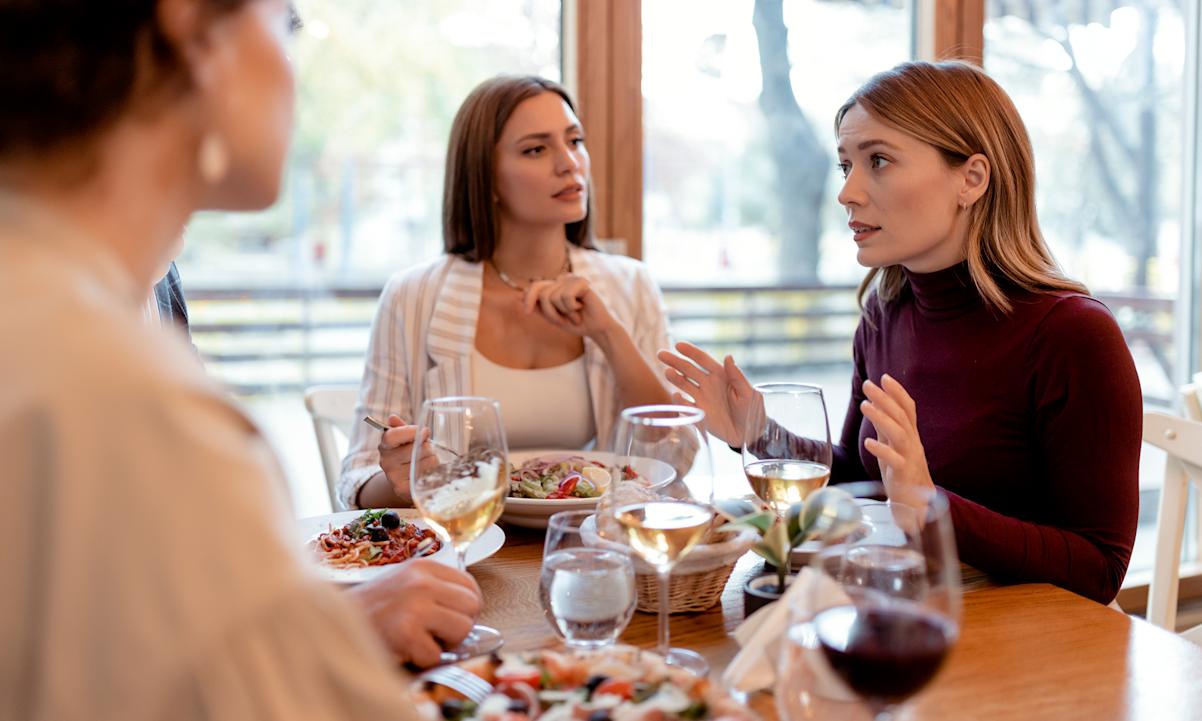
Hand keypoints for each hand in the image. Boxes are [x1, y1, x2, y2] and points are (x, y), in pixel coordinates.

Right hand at [348, 559, 483, 667]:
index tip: (451, 616)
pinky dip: (421, 659)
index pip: (470, 586)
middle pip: (472, 607)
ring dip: (442, 643)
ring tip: (418, 638)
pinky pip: (436, 654)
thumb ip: (436, 588)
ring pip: (462, 630)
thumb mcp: (405, 582)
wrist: (333, 623)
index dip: (465, 607)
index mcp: (424, 567)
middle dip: (458, 625)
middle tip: (434, 631)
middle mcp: (421, 582)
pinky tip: (404, 648)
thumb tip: (472, 606)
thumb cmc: (373, 608)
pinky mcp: (407, 632)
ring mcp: (415, 606)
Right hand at [378, 414, 436, 500]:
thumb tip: (392, 418)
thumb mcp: (406, 439)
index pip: (391, 436)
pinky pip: (427, 476)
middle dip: (428, 447)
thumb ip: (403, 428)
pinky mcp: (403, 490)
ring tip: (427, 462)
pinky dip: (432, 473)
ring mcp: (393, 477)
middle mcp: (386, 462)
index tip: (424, 431)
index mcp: (385, 445)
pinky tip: (427, 473)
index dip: (410, 432)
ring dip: (433, 460)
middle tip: (428, 449)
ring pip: (427, 462)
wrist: (404, 481)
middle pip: (416, 449)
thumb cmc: (408, 454)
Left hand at [522, 274, 617, 338]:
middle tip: (561, 321)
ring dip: (563, 313)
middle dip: (549, 313)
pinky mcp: (582, 282)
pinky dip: (572, 308)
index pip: (535, 286)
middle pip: (542, 293)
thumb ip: (538, 307)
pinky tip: (581, 308)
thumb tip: (518, 296)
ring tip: (575, 315)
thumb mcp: (552, 318)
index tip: (526, 312)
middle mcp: (562, 279)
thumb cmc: (576, 323)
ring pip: (553, 297)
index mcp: (555, 286)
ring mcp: (572, 279)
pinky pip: (566, 296)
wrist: (596, 329)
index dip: (528, 299)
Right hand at [656, 341, 759, 446]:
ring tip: (667, 372)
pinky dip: (679, 401)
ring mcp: (702, 398)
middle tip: (661, 354)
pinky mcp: (698, 413)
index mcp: (720, 375)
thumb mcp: (748, 393)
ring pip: (684, 384)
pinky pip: (686, 405)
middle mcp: (708, 384)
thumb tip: (728, 356)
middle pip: (688, 369)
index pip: (703, 360)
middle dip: (675, 361)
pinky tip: (676, 395)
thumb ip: (737, 376)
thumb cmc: (752, 410)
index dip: (691, 352)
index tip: (679, 345)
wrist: (749, 434)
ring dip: (675, 378)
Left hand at [860, 374, 935, 509]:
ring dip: (882, 418)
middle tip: (868, 385)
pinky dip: (882, 450)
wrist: (916, 505)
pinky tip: (868, 442)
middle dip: (885, 398)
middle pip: (901, 417)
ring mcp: (910, 459)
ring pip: (899, 434)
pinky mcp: (903, 475)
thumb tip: (874, 404)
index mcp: (910, 435)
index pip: (908, 409)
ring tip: (864, 406)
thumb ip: (885, 427)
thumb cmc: (902, 473)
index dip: (898, 392)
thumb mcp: (893, 445)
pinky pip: (895, 461)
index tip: (884, 377)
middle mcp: (913, 444)